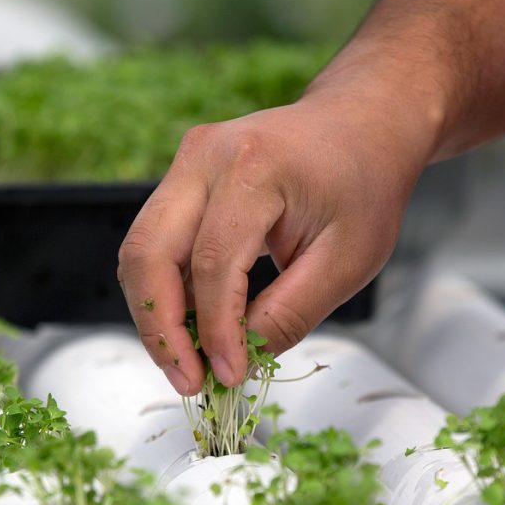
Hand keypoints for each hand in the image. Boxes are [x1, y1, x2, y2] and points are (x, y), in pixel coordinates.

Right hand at [117, 83, 435, 394]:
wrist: (361, 124)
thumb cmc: (364, 186)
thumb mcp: (349, 260)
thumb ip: (291, 312)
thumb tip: (238, 358)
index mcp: (255, 167)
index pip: (213, 262)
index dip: (214, 329)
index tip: (228, 376)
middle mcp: (206, 156)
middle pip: (149, 252)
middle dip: (159, 327)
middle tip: (186, 380)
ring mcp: (186, 162)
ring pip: (141, 250)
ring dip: (156, 314)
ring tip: (187, 362)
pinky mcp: (180, 176)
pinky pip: (155, 241)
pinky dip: (167, 290)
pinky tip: (195, 326)